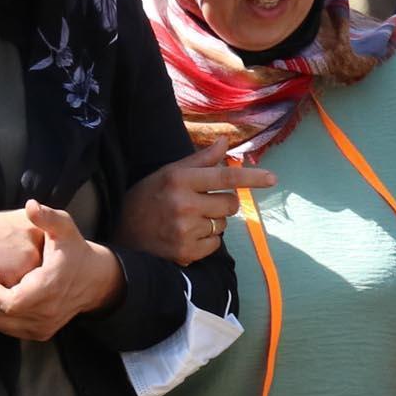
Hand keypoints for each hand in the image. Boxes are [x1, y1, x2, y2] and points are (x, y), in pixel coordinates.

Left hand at [0, 202, 124, 341]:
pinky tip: (11, 296)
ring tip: (2, 285)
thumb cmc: (75, 252)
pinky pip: (10, 330)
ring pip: (0, 324)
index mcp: (48, 289)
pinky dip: (3, 316)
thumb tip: (30, 205)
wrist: (96, 279)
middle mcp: (47, 312)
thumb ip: (47, 217)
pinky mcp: (43, 332)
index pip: (6, 302)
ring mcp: (45, 326)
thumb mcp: (65, 229)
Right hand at [123, 141, 272, 263]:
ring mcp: (185, 230)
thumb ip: (200, 160)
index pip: (225, 176)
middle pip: (230, 203)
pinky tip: (186, 235)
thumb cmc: (146, 199)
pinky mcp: (187, 252)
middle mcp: (184, 204)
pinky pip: (215, 244)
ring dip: (213, 221)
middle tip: (204, 203)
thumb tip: (226, 142)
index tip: (273, 179)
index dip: (252, 177)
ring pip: (223, 224)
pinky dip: (207, 241)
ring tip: (188, 220)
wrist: (121, 236)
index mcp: (179, 180)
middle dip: (224, 202)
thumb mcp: (168, 174)